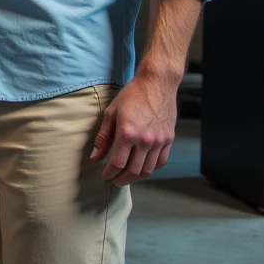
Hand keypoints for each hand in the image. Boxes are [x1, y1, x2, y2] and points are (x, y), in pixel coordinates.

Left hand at [90, 68, 177, 185]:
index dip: (109, 173)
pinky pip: (160, 162)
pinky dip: (150, 169)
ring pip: (147, 170)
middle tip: (114, 180)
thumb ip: (103, 137)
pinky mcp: (168, 139)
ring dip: (135, 177)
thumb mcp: (111, 112)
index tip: (104, 176)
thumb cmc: (132, 95)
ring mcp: (159, 141)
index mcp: (127, 133)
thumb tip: (95, 157)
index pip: (117, 163)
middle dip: (121, 179)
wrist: (157, 83)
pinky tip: (142, 167)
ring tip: (126, 176)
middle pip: (132, 171)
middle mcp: (144, 140)